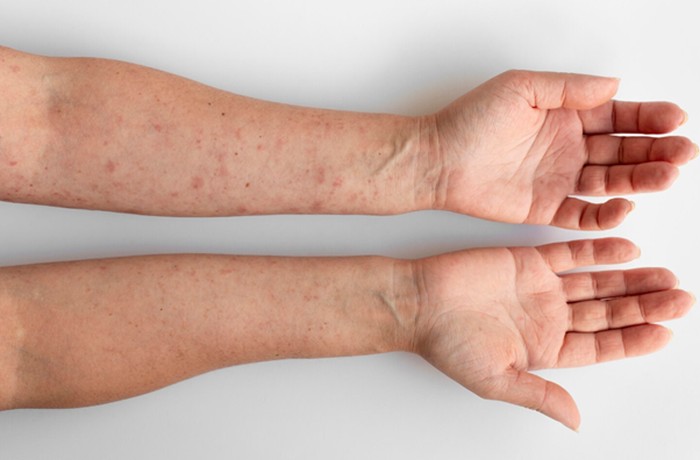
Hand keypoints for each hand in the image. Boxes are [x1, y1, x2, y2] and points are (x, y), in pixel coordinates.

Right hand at [411, 238, 693, 428]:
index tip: (667, 331)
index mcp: (545, 349)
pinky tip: (626, 247)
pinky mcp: (528, 260)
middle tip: (681, 297)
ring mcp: (540, 288)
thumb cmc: (448, 343)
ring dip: (630, 278)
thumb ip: (540, 395)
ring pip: (597, 282)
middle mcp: (548, 318)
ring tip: (665, 274)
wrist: (418, 301)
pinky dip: (598, 250)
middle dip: (645, 305)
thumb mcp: (496, 379)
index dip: (635, 340)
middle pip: (608, 312)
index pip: (602, 346)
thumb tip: (576, 421)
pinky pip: (570, 253)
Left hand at [426, 70, 695, 228]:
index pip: (617, 116)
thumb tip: (615, 85)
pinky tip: (625, 207)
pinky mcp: (545, 208)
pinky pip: (583, 214)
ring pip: (610, 182)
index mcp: (565, 115)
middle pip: (622, 150)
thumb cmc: (471, 120)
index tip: (675, 120)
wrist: (437, 160)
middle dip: (655, 150)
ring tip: (667, 176)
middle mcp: (568, 147)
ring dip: (641, 180)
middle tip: (683, 153)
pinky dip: (605, 214)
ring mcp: (559, 179)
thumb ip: (570, 88)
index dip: (648, 118)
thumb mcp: (522, 88)